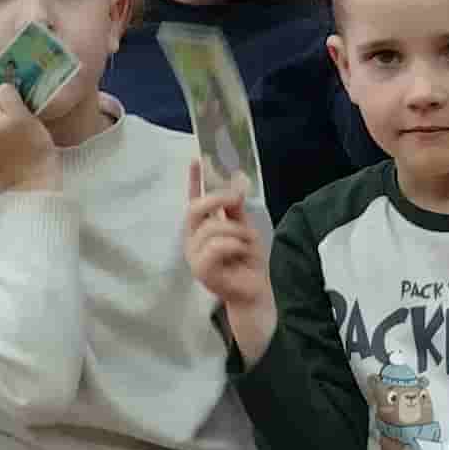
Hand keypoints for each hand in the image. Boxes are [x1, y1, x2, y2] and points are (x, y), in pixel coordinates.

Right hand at [185, 165, 273, 351]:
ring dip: (236, 232)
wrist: (255, 290)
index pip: (194, 200)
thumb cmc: (248, 262)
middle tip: (237, 199)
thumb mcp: (245, 228)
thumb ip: (236, 209)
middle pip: (195, 208)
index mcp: (203, 228)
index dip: (194, 180)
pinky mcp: (200, 269)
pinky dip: (234, 246)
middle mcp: (194, 239)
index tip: (196, 159)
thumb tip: (235, 184)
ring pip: (212, 228)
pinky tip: (240, 254)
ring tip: (246, 244)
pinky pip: (217, 246)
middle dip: (217, 199)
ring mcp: (194, 255)